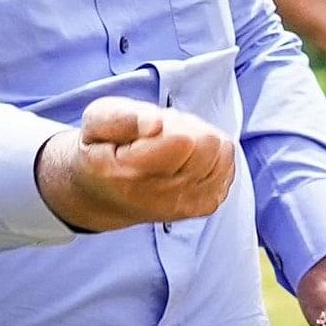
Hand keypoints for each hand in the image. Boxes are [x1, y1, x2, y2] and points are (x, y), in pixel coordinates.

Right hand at [39, 98, 235, 230]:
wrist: (103, 194)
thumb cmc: (100, 149)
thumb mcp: (96, 120)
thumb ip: (124, 117)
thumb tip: (156, 123)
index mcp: (130, 173)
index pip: (184, 141)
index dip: (172, 123)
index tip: (151, 128)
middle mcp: (161, 197)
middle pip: (208, 144)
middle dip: (190, 128)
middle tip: (163, 135)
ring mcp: (186, 205)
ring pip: (223, 154)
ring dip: (203, 141)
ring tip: (175, 146)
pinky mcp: (203, 207)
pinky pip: (228, 168)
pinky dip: (214, 157)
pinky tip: (188, 161)